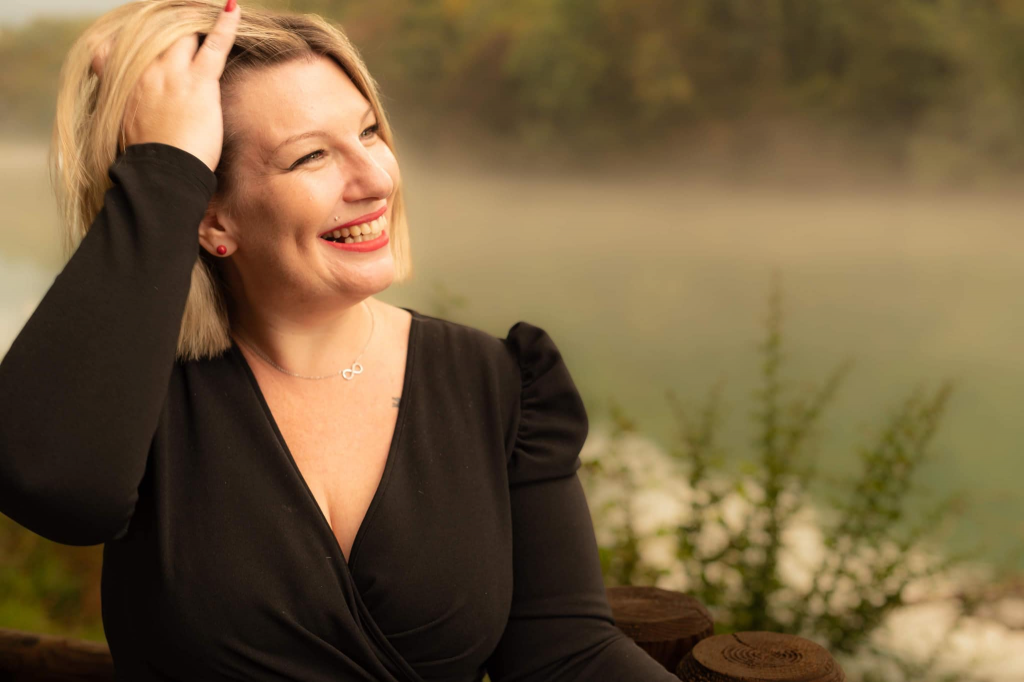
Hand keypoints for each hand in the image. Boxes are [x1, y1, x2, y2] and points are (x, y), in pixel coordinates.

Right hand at [91, 0, 240, 172]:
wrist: (161, 172)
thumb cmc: (147, 157)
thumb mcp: (120, 127)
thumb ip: (121, 106)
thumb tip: (123, 106)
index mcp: (124, 81)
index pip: (121, 47)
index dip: (136, 43)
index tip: (144, 40)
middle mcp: (144, 70)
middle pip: (158, 35)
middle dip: (172, 29)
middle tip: (185, 22)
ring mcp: (172, 73)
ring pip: (184, 34)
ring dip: (196, 25)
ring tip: (209, 12)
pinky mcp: (198, 82)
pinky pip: (214, 44)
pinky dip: (225, 25)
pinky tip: (232, 9)